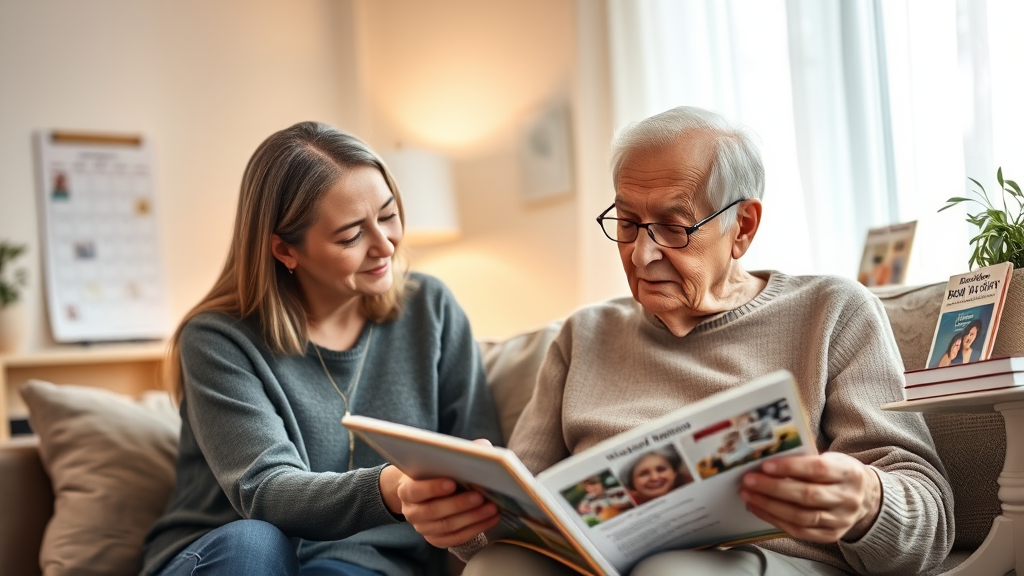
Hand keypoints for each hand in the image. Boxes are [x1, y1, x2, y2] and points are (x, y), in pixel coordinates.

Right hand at [384, 438, 500, 547]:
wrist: (424, 490)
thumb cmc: (435, 471)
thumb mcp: (441, 459)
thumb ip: (460, 450)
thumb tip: (483, 448)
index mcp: (407, 489)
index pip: (415, 491)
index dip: (433, 488)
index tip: (452, 482)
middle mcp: (412, 511)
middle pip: (433, 511)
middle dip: (459, 504)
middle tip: (480, 496)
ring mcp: (423, 527)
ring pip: (447, 527)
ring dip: (472, 518)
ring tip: (491, 508)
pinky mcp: (436, 539)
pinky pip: (455, 539)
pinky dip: (475, 529)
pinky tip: (490, 519)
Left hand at [739, 452, 881, 542]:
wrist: (865, 497)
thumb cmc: (838, 473)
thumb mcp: (831, 459)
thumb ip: (805, 460)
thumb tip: (767, 460)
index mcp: (848, 473)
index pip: (818, 469)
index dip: (790, 467)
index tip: (765, 465)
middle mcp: (847, 498)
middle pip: (807, 495)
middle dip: (773, 488)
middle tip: (749, 481)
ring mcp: (840, 520)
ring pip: (800, 516)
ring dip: (769, 506)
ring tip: (749, 495)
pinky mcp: (830, 535)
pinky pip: (799, 531)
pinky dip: (775, 520)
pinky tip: (759, 509)